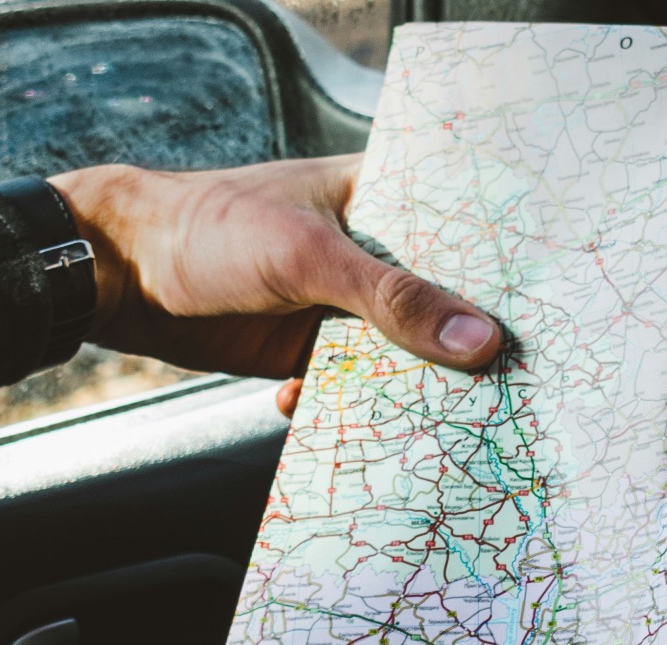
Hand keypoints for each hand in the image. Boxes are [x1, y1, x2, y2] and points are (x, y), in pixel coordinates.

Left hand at [48, 156, 503, 416]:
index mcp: (380, 197)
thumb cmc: (207, 230)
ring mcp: (344, 304)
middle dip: (466, 347)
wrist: (116, 277)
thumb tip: (479, 342)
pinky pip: (357, 388)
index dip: (507, 273)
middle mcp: (371, 251)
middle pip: (443, 304)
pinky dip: (358, 410)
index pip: (464, 230)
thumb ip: (395, 300)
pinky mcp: (314, 350)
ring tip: (445, 420)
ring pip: (404, 354)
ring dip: (415, 388)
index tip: (549, 317)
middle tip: (512, 386)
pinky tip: (349, 425)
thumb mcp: (309, 258)